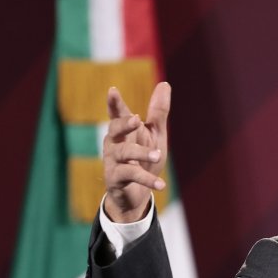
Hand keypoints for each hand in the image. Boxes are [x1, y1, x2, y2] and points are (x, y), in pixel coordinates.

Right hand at [102, 82, 170, 222]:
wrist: (137, 194)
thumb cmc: (144, 158)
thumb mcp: (154, 134)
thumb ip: (158, 112)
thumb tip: (165, 83)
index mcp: (123, 130)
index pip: (117, 113)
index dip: (114, 103)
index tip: (112, 90)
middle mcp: (114, 143)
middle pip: (115, 129)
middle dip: (124, 124)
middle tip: (136, 119)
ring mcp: (113, 161)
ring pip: (124, 152)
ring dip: (142, 153)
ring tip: (158, 156)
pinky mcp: (116, 178)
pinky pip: (131, 175)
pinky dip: (147, 179)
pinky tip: (161, 185)